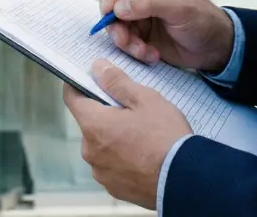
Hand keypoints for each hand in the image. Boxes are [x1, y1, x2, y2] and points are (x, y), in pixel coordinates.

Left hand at [63, 60, 191, 208]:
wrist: (185, 179)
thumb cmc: (165, 135)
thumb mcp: (144, 99)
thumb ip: (117, 82)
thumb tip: (97, 68)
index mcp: (93, 125)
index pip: (72, 98)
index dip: (78, 84)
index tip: (89, 78)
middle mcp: (90, 151)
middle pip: (90, 122)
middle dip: (105, 113)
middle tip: (131, 109)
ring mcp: (101, 172)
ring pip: (101, 145)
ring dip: (113, 137)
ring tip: (142, 136)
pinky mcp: (114, 188)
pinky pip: (112, 165)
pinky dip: (122, 158)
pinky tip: (144, 155)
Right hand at [100, 0, 234, 72]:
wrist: (214, 48)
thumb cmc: (204, 19)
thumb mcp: (180, 7)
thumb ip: (149, 3)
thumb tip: (118, 7)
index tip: (109, 9)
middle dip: (115, 22)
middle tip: (123, 38)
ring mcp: (138, 12)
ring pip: (114, 23)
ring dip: (125, 40)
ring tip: (142, 50)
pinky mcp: (139, 32)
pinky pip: (123, 40)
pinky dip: (134, 50)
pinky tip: (151, 54)